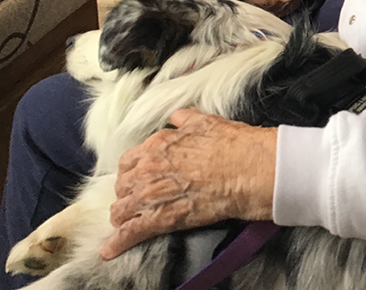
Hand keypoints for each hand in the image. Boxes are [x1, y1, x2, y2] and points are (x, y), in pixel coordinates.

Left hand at [100, 109, 277, 259]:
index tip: (138, 179)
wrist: (250, 169)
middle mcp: (149, 167)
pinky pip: (132, 231)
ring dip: (123, 217)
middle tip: (135, 203)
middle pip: (123, 186)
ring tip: (124, 225)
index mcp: (158, 144)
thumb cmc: (235, 144)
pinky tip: (112, 250)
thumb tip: (176, 117)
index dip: (133, 172)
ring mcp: (153, 193)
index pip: (130, 161)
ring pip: (123, 209)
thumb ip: (185, 119)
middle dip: (127, 194)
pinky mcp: (163, 218)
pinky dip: (119, 242)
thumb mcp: (207, 121)